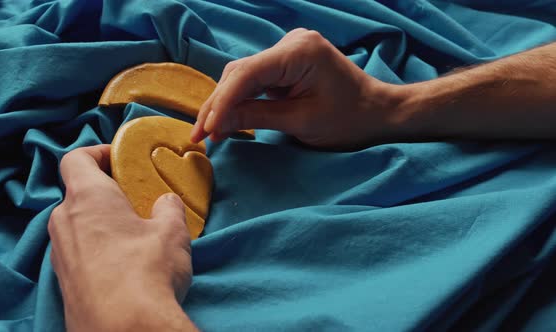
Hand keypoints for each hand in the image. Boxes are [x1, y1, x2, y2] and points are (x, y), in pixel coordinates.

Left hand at [48, 145, 195, 331]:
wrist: (124, 329)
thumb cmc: (147, 271)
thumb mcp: (171, 232)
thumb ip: (169, 209)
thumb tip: (167, 203)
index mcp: (87, 198)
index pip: (76, 158)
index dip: (98, 153)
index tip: (120, 159)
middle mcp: (64, 221)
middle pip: (78, 193)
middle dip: (106, 192)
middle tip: (135, 200)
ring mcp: (59, 254)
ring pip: (77, 224)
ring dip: (101, 222)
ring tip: (133, 235)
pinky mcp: (63, 281)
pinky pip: (77, 251)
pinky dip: (96, 248)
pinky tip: (123, 264)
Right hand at [190, 28, 409, 149]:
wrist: (379, 113)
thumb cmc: (349, 120)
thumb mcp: (300, 122)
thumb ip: (256, 117)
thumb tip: (216, 124)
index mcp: (299, 51)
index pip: (247, 73)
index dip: (222, 102)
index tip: (206, 129)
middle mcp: (291, 42)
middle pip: (241, 72)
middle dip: (219, 104)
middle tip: (199, 136)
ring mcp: (289, 50)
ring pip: (245, 76)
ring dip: (227, 103)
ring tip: (209, 132)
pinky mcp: (288, 62)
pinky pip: (257, 80)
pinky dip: (243, 100)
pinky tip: (227, 119)